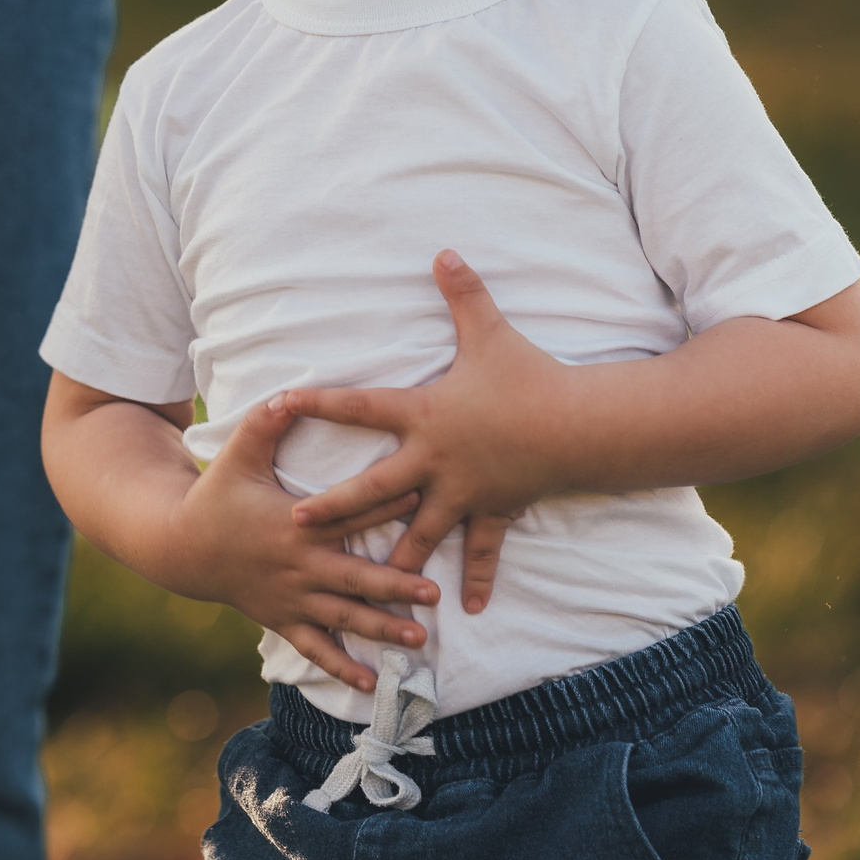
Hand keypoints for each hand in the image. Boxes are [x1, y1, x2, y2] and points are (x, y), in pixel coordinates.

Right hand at [158, 395, 438, 692]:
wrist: (182, 549)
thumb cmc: (217, 496)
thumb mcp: (237, 455)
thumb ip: (265, 423)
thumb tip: (289, 392)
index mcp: (293, 525)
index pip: (346, 513)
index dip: (384, 505)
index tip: (422, 497)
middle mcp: (297, 567)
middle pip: (353, 579)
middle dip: (394, 587)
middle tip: (433, 593)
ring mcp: (291, 599)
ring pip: (342, 619)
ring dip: (380, 630)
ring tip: (418, 639)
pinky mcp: (282, 620)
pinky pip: (315, 649)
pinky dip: (340, 668)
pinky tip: (370, 683)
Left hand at [286, 250, 565, 613]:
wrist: (580, 425)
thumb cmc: (530, 377)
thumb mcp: (491, 331)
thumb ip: (463, 293)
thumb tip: (443, 250)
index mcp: (424, 415)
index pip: (360, 406)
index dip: (319, 402)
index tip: (280, 402)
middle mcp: (434, 460)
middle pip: (373, 488)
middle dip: (334, 506)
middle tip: (295, 523)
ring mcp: (463, 491)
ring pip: (419, 531)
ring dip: (391, 558)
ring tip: (364, 588)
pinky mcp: (494, 509)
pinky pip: (482, 549)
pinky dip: (477, 577)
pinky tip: (466, 609)